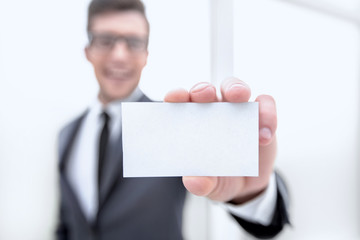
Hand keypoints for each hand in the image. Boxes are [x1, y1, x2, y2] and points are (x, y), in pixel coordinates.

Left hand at [164, 78, 276, 203]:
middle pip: (206, 90)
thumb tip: (194, 182)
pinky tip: (263, 136)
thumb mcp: (210, 185)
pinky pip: (265, 104)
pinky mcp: (261, 116)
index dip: (176, 96)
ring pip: (235, 88)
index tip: (174, 98)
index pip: (181, 103)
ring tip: (239, 98)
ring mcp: (237, 111)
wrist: (248, 186)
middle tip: (205, 94)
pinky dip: (266, 114)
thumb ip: (201, 184)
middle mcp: (213, 112)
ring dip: (236, 88)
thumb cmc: (220, 177)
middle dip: (204, 88)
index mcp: (193, 124)